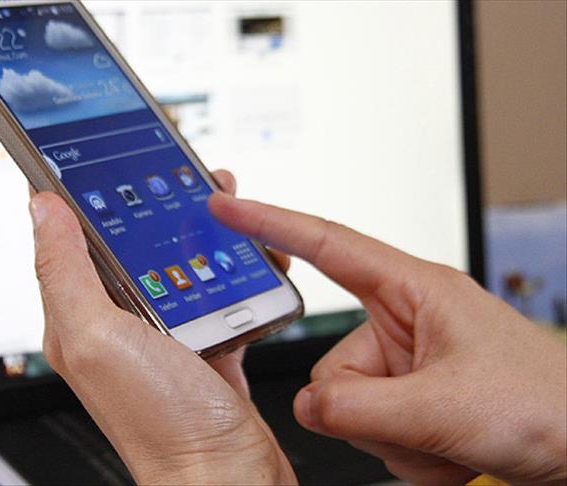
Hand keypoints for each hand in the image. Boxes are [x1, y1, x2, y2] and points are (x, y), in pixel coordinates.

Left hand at [29, 171, 294, 484]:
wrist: (226, 477)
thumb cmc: (161, 423)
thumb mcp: (97, 337)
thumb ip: (65, 271)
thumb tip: (41, 208)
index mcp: (84, 319)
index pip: (75, 240)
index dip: (88, 196)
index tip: (106, 159)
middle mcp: (121, 327)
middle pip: (135, 247)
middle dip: (158, 205)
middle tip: (183, 172)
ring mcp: (166, 337)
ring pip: (180, 267)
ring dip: (200, 234)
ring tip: (223, 207)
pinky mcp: (206, 346)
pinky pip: (216, 296)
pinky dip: (232, 272)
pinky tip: (248, 260)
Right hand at [209, 192, 566, 484]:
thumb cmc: (547, 405)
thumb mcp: (445, 407)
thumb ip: (359, 407)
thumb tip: (307, 405)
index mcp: (414, 290)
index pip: (328, 246)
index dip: (271, 224)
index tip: (227, 209)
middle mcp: (404, 323)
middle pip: (331, 364)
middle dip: (366, 410)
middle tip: (419, 423)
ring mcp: (406, 363)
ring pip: (347, 405)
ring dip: (392, 436)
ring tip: (446, 438)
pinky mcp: (410, 396)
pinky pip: (369, 426)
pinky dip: (404, 449)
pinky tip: (447, 449)